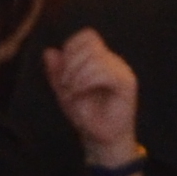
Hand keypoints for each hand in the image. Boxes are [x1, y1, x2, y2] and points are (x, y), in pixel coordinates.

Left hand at [43, 29, 141, 162]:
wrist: (100, 139)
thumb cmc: (85, 115)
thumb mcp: (63, 91)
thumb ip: (56, 72)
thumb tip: (49, 51)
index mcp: (100, 59)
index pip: (87, 36)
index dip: (71, 47)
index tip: (62, 71)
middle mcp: (113, 61)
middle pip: (91, 43)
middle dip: (71, 62)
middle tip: (64, 84)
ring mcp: (122, 71)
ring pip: (96, 56)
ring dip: (77, 73)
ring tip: (71, 91)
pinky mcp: (127, 83)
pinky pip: (105, 71)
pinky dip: (86, 81)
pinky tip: (79, 93)